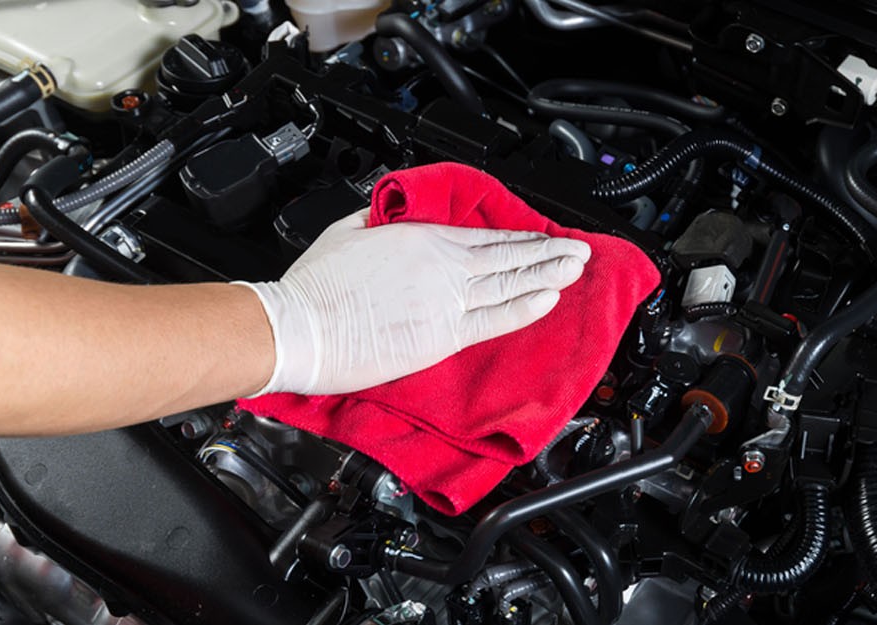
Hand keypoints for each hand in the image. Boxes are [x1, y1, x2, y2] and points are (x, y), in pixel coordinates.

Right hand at [240, 211, 590, 395]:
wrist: (299, 326)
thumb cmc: (313, 286)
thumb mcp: (348, 230)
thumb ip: (379, 222)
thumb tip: (389, 214)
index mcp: (418, 238)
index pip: (481, 238)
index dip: (516, 239)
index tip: (539, 238)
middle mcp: (440, 265)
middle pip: (505, 257)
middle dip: (546, 252)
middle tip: (577, 249)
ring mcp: (445, 299)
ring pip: (509, 282)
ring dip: (548, 274)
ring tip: (575, 268)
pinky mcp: (441, 334)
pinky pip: (495, 318)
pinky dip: (526, 306)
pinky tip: (550, 298)